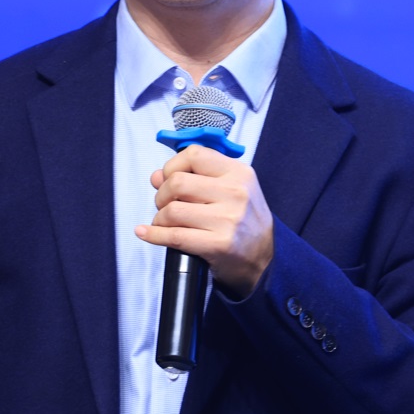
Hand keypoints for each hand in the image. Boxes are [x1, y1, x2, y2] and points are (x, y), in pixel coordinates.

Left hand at [136, 144, 274, 297]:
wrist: (266, 259)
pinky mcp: (218, 244)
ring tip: (165, 222)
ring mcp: (228, 220)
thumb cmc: (243, 221)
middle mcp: (235, 193)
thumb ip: (195, 178)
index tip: (168, 177)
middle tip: (165, 204)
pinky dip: (154, 234)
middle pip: (177, 182)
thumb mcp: (229, 190)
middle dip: (161, 195)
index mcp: (239, 173)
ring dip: (159, 218)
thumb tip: (156, 176)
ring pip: (172, 210)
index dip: (173, 165)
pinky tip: (147, 233)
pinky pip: (174, 236)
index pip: (194, 155)